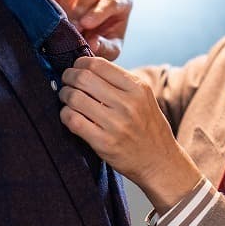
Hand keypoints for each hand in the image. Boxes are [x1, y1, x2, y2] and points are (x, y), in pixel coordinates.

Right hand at [51, 0, 131, 60]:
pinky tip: (59, 20)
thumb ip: (105, 47)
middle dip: (81, 6)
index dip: (98, 13)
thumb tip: (92, 43)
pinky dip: (56, 5)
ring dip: (67, 6)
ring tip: (65, 24)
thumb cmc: (106, 42)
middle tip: (73, 25)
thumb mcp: (111, 50)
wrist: (90, 39)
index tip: (85, 25)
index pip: (112, 1)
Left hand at [59, 58, 200, 210]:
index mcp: (138, 88)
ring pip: (74, 97)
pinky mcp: (104, 143)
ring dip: (65, 95)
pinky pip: (72, 120)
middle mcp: (128, 103)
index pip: (98, 64)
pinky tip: (69, 116)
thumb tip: (88, 66)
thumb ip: (120, 82)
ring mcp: (115, 124)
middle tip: (66, 82)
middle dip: (68, 77)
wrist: (159, 162)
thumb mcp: (144, 99)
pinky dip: (65, 115)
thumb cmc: (148, 128)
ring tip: (66, 99)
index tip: (76, 68)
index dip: (80, 63)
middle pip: (83, 78)